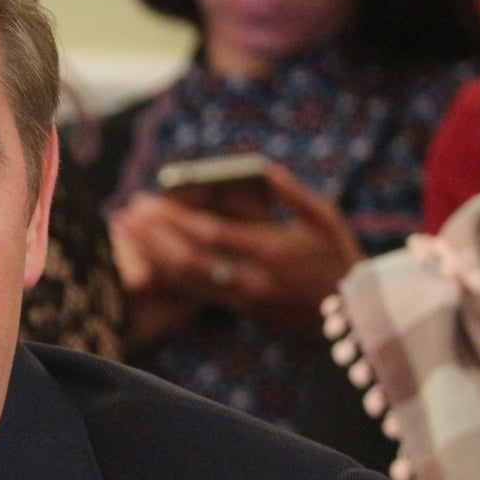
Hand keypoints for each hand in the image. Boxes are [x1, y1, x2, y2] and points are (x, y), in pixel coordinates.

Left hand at [110, 163, 363, 335]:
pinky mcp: (242, 311)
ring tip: (126, 237)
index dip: (175, 219)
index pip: (212, 234)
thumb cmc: (339, 254)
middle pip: (190, 259)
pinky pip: (198, 295)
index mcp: (273, 250)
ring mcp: (246, 299)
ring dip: (153, 257)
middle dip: (153, 237)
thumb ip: (291, 193)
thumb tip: (263, 168)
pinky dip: (170, 277)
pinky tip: (148, 262)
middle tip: (125, 216)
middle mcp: (253, 278)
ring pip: (188, 281)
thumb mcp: (324, 217)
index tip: (148, 202)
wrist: (354, 311)